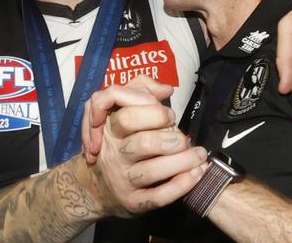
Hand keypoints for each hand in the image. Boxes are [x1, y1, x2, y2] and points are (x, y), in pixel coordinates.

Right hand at [88, 88, 206, 216]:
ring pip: (152, 170)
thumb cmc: (116, 144)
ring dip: (182, 161)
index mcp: (110, 129)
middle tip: (182, 137)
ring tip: (198, 155)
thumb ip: (140, 92)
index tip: (168, 114)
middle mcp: (113, 153)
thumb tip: (166, 89)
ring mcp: (122, 179)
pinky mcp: (133, 202)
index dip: (151, 109)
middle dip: (171, 137)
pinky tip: (195, 174)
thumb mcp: (119, 113)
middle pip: (143, 142)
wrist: (93, 190)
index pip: (125, 115)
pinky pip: (159, 196)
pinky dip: (182, 185)